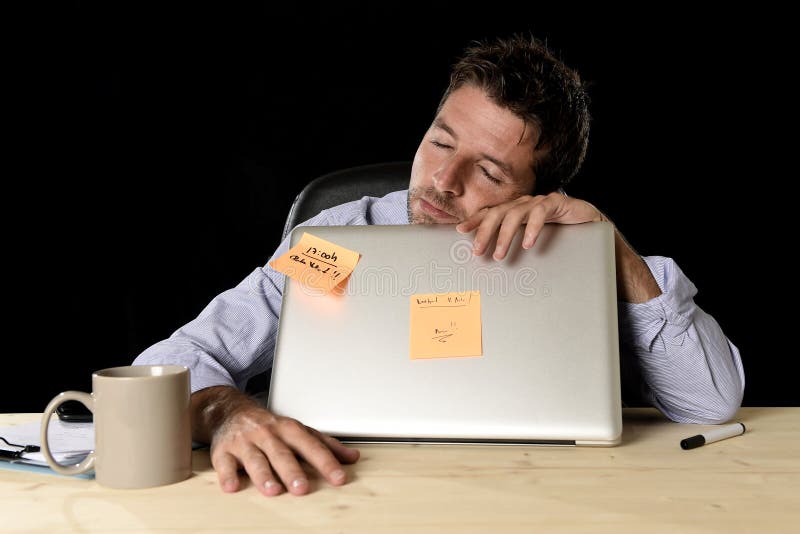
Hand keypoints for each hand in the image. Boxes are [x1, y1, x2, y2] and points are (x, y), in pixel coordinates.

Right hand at [192, 386, 359, 496]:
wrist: (231, 411)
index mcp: (288, 429)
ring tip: (273, 490)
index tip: (338, 477)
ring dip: (264, 475)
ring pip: (255, 459)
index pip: (310, 445)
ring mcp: (245, 442)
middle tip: (303, 488)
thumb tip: (352, 458)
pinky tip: (232, 486)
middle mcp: (267, 434)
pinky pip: (224, 463)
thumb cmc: (269, 426)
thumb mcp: (298, 430)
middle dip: (292, 471)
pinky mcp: (223, 451)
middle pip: (281, 453)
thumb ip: (324, 445)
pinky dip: (227, 475)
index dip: (325, 461)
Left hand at [455, 191, 604, 259]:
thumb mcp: (532, 241)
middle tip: (478, 251)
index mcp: (516, 211)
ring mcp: (540, 201)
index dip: (475, 220)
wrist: (592, 226)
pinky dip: (532, 228)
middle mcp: (525, 204)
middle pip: (498, 213)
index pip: (491, 213)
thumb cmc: (560, 235)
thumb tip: (493, 263)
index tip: (460, 231)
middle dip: (485, 232)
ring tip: (499, 255)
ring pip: (516, 214)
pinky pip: (541, 212)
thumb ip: (515, 246)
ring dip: (505, 235)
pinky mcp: (557, 202)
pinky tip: (528, 243)